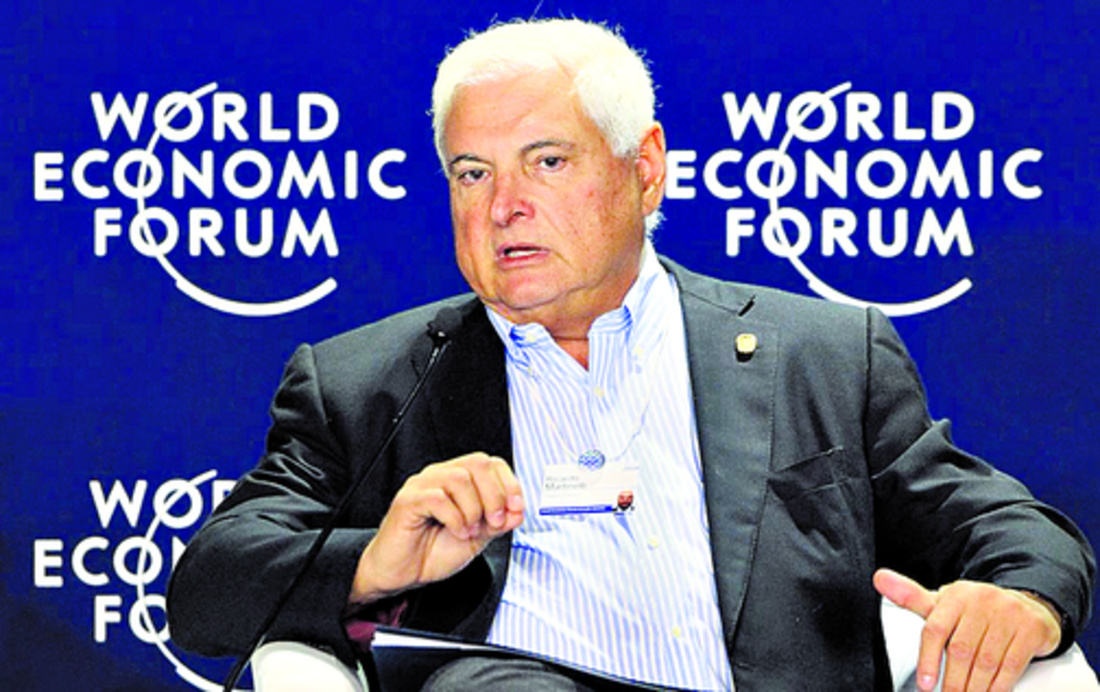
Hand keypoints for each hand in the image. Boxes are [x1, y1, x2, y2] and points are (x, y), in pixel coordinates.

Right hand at [348, 453, 523, 605]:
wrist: (401, 574)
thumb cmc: (431, 552)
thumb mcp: (477, 538)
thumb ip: (497, 523)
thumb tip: (518, 511)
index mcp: (457, 480)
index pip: (489, 463)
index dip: (509, 483)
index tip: (516, 508)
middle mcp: (440, 476)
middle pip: (478, 463)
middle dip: (495, 495)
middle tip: (494, 522)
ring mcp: (422, 485)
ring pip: (460, 479)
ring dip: (474, 509)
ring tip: (470, 531)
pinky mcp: (408, 501)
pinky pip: (438, 498)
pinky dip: (455, 518)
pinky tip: (456, 532)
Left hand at [874, 568, 1061, 691]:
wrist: (1027, 604)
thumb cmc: (976, 610)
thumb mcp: (944, 603)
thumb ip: (911, 597)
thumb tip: (878, 578)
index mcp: (955, 594)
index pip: (935, 629)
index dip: (928, 660)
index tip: (926, 686)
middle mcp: (982, 600)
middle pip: (961, 651)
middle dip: (953, 682)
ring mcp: (1009, 614)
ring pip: (985, 662)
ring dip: (974, 689)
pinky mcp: (1031, 630)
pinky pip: (1011, 666)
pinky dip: (998, 687)